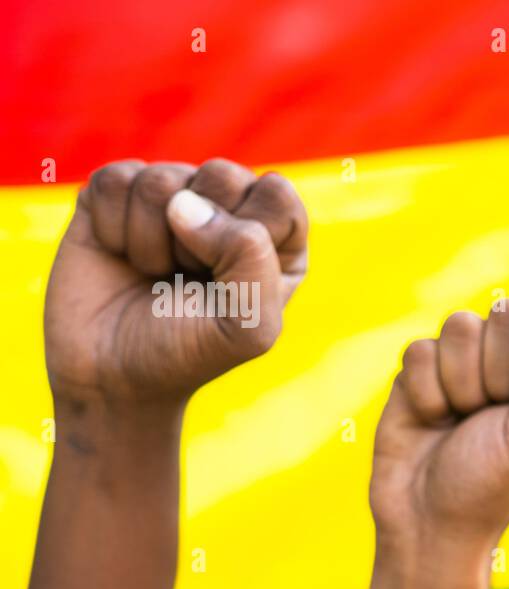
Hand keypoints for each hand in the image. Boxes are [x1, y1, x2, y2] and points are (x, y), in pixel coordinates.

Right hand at [45, 159, 307, 403]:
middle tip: (188, 278)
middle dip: (199, 239)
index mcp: (276, 239)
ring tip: (154, 274)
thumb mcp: (248, 326)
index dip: (248, 236)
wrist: (112, 374)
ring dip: (152, 241)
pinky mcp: (116, 193)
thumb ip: (249, 258)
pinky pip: (115, 180)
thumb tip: (185, 204)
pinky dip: (113, 228)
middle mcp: (228, 210)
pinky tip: (120, 256)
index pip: (278, 194)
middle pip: (223, 174)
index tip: (227, 280)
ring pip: (163, 179)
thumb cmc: (189, 352)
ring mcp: (172, 197)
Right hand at [370, 292, 508, 544]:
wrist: (427, 522)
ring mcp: (474, 360)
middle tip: (491, 420)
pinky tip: (434, 420)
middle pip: (508, 314)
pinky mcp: (428, 367)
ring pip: (460, 324)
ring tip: (463, 421)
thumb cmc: (493, 486)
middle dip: (493, 374)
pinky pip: (420, 348)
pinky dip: (424, 391)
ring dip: (457, 384)